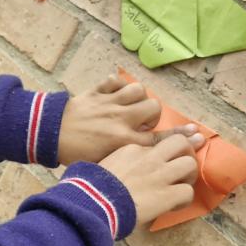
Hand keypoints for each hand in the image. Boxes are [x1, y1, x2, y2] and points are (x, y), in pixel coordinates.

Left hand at [57, 73, 198, 164]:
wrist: (48, 134)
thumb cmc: (75, 155)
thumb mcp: (103, 164)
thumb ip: (126, 160)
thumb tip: (146, 165)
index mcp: (124, 142)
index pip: (160, 139)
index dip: (181, 138)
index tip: (197, 134)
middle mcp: (121, 120)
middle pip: (153, 108)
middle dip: (151, 114)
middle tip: (140, 121)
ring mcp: (109, 103)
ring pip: (138, 90)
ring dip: (136, 97)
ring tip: (129, 105)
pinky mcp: (96, 91)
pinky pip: (114, 80)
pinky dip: (115, 84)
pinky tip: (112, 92)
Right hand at [100, 133, 202, 226]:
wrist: (93, 203)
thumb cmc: (90, 187)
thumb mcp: (105, 165)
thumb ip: (119, 164)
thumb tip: (121, 174)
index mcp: (132, 149)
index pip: (157, 143)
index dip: (163, 153)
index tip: (166, 158)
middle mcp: (149, 158)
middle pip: (180, 142)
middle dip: (185, 153)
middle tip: (180, 167)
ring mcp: (159, 175)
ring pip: (190, 164)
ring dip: (188, 176)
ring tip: (181, 185)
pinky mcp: (166, 195)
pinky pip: (188, 192)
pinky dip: (184, 199)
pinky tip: (174, 205)